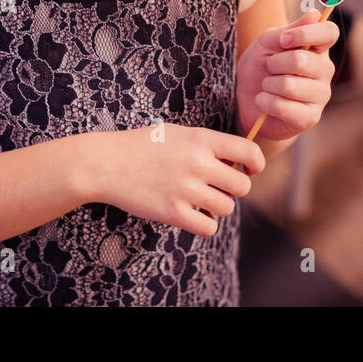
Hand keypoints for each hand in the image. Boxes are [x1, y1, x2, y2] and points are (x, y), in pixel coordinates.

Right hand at [91, 124, 265, 237]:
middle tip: (216, 186)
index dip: (256, 163)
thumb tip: (239, 163)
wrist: (107, 163)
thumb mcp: (178, 134)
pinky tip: (193, 214)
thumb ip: (208, 146)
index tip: (249, 169)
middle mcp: (198, 163)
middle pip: (242, 186)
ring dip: (218, 206)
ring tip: (200, 199)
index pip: (250, 152)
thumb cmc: (143, 146)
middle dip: (233, 188)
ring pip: (227, 207)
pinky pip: (209, 227)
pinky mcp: (173, 213)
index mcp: (202, 139)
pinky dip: (205, 224)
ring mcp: (186, 189)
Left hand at [235, 9, 338, 140]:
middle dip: (274, 63)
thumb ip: (290, 29)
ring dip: (268, 84)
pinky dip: (265, 102)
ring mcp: (320, 96)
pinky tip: (264, 101)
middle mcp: (325, 70)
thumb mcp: (267, 43)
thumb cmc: (260, 67)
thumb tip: (314, 14)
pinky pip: (284, 107)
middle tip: (269, 68)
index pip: (329, 33)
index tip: (283, 40)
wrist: (246, 100)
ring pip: (290, 85)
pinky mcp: (310, 118)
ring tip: (267, 86)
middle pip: (302, 60)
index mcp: (318, 48)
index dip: (306, 34)